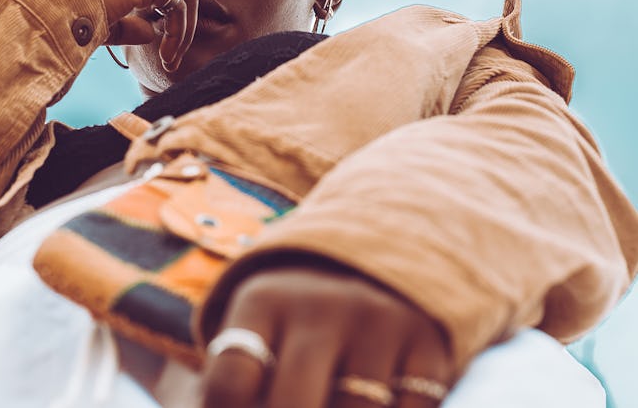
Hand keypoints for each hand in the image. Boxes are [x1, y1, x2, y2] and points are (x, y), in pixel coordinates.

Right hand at [71, 0, 201, 71]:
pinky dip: (179, 33)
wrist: (47, 13)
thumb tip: (152, 31)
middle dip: (188, 8)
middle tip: (179, 43)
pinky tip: (167, 54)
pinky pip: (177, 6)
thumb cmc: (65, 18)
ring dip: (185, 28)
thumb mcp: (101, 17)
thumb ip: (128, 22)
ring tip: (172, 57)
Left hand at [201, 266, 453, 407]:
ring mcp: (376, 322)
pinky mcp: (426, 343)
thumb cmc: (297, 326)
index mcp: (264, 302)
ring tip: (332, 398)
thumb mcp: (261, 336)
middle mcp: (319, 306)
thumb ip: (243, 387)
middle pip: (292, 404)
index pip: (231, 382)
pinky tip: (376, 403)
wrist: (373, 262)